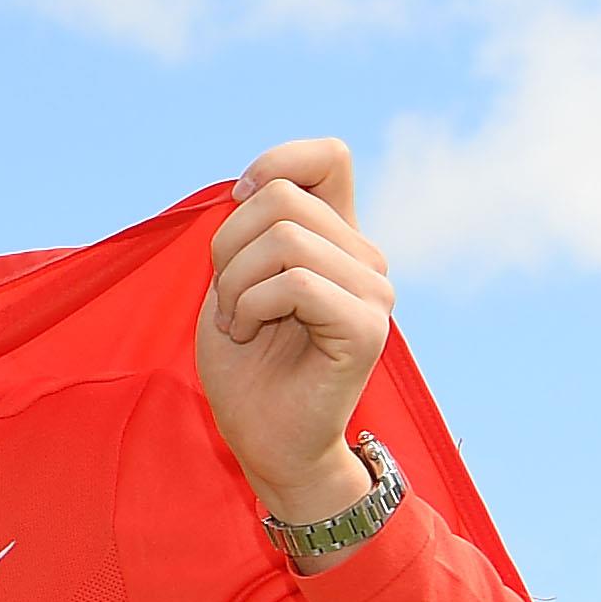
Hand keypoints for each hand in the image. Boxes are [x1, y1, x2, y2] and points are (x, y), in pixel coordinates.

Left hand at [196, 140, 392, 530]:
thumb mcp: (233, 282)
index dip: (276, 163)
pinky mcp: (365, 327)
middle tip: (227, 301)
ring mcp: (373, 291)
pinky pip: (296, 284)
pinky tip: (250, 335)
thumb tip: (250, 186)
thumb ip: (250, 231)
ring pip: (285, 240)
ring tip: (238, 323)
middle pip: (283, 198)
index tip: (238, 204)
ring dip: (235, 285)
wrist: (267, 444)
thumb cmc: (246, 368)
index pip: (328, 157)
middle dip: (228, 246)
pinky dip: (252, 307)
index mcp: (337, 238)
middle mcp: (364, 257)